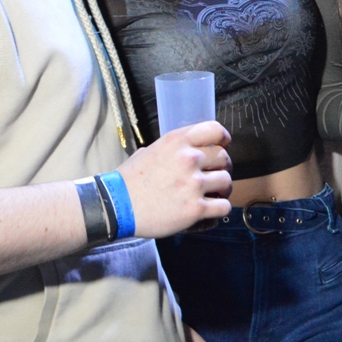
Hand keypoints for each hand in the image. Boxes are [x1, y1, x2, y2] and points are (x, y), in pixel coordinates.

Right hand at [118, 120, 232, 237]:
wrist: (115, 205)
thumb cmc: (127, 181)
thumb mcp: (147, 151)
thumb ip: (169, 149)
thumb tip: (179, 152)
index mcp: (177, 142)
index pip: (215, 130)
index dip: (223, 139)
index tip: (223, 146)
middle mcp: (188, 159)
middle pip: (224, 157)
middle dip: (222, 168)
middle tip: (214, 176)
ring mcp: (193, 184)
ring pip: (226, 182)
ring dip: (222, 190)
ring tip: (213, 195)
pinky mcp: (195, 209)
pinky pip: (223, 206)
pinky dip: (219, 209)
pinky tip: (210, 211)